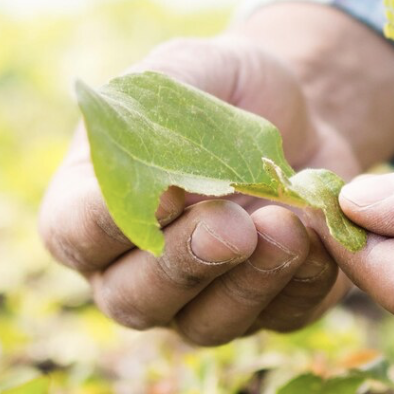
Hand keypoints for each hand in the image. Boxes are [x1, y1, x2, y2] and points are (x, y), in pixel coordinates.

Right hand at [40, 35, 356, 344]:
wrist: (299, 110)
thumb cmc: (222, 88)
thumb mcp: (186, 68)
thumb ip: (155, 107)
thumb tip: (158, 176)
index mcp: (90, 205)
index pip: (75, 234)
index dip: (109, 224)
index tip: (163, 193)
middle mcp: (132, 268)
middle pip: (134, 299)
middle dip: (185, 263)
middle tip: (233, 225)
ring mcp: (197, 299)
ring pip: (205, 324)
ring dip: (247, 282)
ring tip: (285, 226)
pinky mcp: (267, 309)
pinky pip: (279, 318)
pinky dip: (302, 282)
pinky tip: (318, 235)